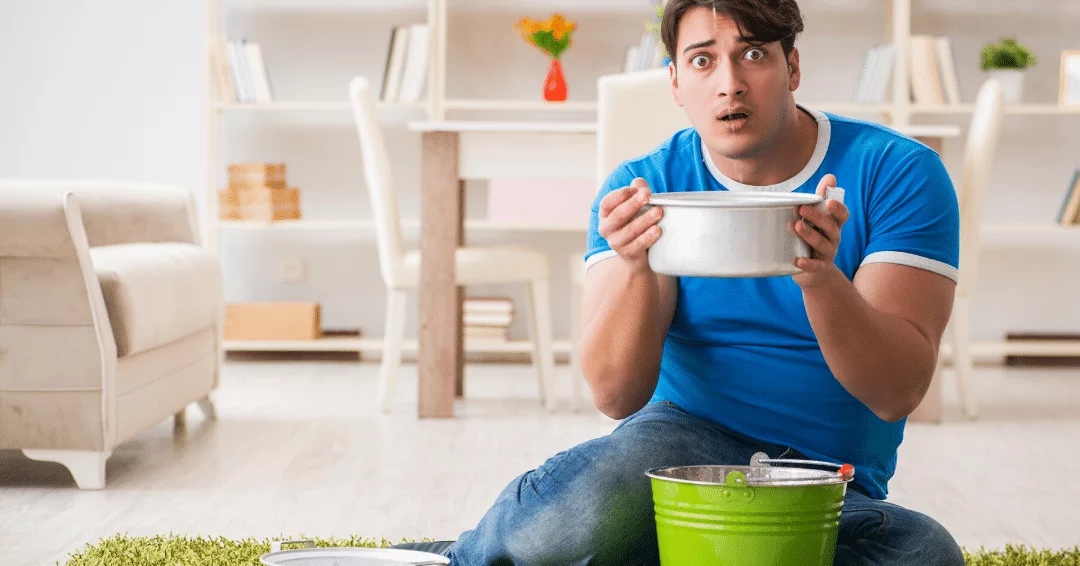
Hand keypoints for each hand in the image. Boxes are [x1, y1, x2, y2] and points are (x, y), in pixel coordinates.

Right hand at [597, 177, 662, 271]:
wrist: (638, 251)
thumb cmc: (636, 220)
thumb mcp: (635, 204)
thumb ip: (637, 190)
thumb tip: (639, 183)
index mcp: (605, 214)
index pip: (607, 202)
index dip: (620, 195)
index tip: (634, 189)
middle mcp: (606, 228)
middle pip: (618, 215)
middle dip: (633, 204)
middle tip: (647, 196)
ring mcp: (615, 242)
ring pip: (629, 231)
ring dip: (645, 220)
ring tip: (658, 211)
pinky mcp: (627, 254)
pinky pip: (638, 245)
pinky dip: (648, 237)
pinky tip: (657, 229)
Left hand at [792, 174, 849, 288]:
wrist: (815, 273)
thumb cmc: (815, 238)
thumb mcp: (817, 219)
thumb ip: (821, 199)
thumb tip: (830, 177)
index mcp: (833, 225)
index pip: (842, 216)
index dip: (838, 208)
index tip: (829, 201)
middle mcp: (833, 239)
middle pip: (830, 228)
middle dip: (817, 217)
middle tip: (802, 209)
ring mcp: (826, 254)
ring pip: (822, 244)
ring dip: (809, 235)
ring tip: (797, 226)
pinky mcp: (817, 269)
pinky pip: (814, 266)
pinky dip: (806, 263)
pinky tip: (797, 260)